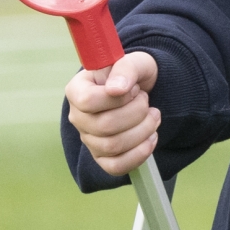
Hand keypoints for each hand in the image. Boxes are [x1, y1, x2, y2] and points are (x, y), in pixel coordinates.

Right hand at [65, 51, 160, 176]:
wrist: (143, 91)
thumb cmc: (132, 75)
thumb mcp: (134, 62)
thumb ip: (125, 69)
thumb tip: (116, 89)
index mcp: (77, 91)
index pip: (88, 101)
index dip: (117, 98)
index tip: (132, 89)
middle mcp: (78, 117)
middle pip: (105, 126)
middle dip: (137, 113)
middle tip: (146, 101)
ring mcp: (89, 139)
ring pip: (113, 147)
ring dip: (144, 130)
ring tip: (153, 115)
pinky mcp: (103, 157)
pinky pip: (117, 167)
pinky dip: (140, 153)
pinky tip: (151, 137)